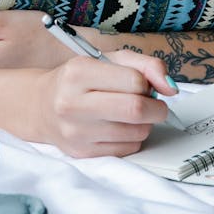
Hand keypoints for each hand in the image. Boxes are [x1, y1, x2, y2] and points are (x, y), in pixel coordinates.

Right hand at [35, 50, 174, 157]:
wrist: (42, 106)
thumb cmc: (81, 80)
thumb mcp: (108, 60)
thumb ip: (145, 65)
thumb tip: (171, 88)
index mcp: (78, 72)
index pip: (134, 81)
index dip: (147, 83)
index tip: (144, 85)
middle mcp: (72, 103)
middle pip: (136, 110)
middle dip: (156, 108)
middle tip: (154, 104)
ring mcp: (76, 132)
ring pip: (136, 132)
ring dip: (145, 124)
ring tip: (132, 114)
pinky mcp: (82, 153)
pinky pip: (127, 150)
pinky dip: (133, 139)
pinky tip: (120, 128)